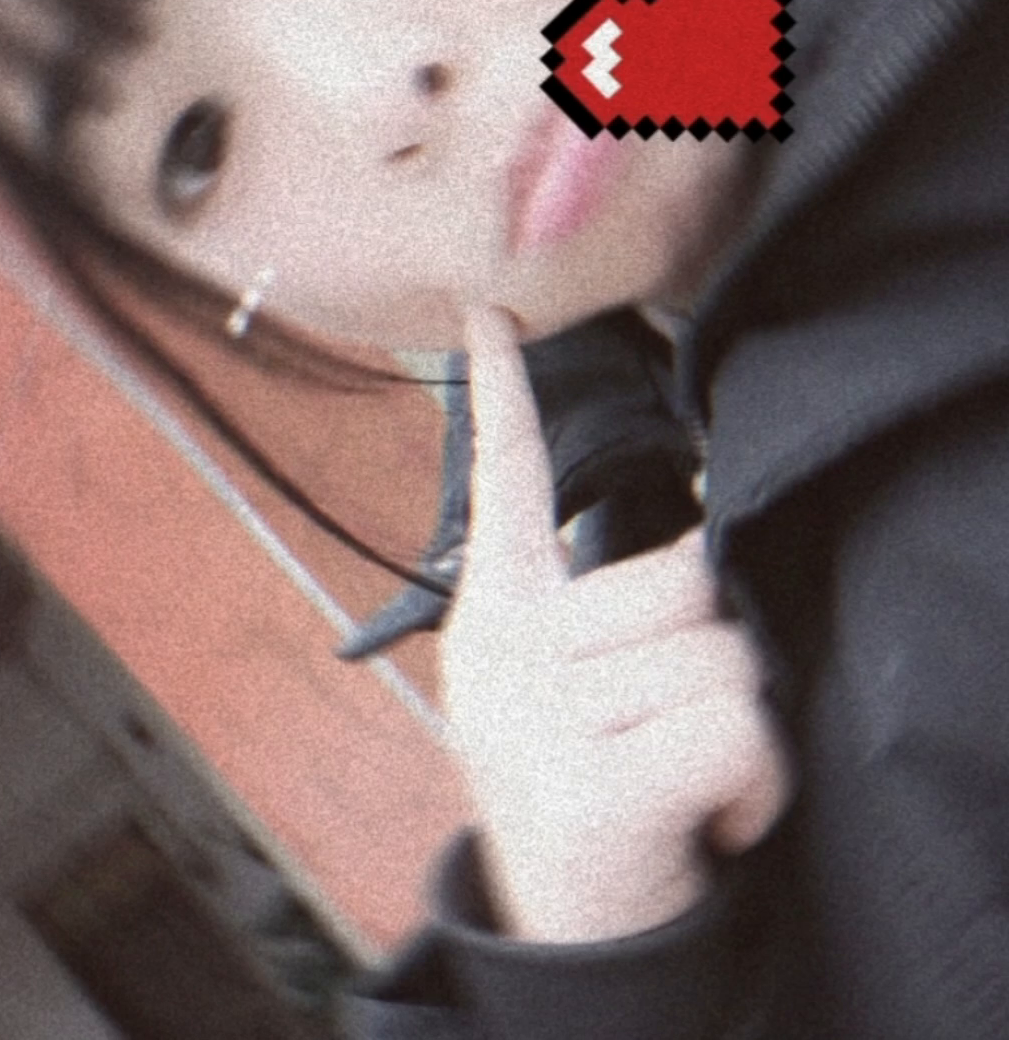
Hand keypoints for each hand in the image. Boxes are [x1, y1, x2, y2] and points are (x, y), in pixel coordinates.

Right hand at [439, 305, 792, 944]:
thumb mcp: (567, 691)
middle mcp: (505, 654)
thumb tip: (696, 556)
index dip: (502, 393)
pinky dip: (758, 780)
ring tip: (687, 777)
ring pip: (724, 649)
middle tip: (674, 727)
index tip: (490, 312)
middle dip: (715, 650)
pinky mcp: (591, 785)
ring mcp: (540, 718)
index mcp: (498, 617)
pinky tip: (708, 817)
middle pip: (685, 575)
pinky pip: (737, 725)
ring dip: (740, 725)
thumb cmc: (594, 787)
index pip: (505, 486)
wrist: (569, 935)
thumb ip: (600, 612)